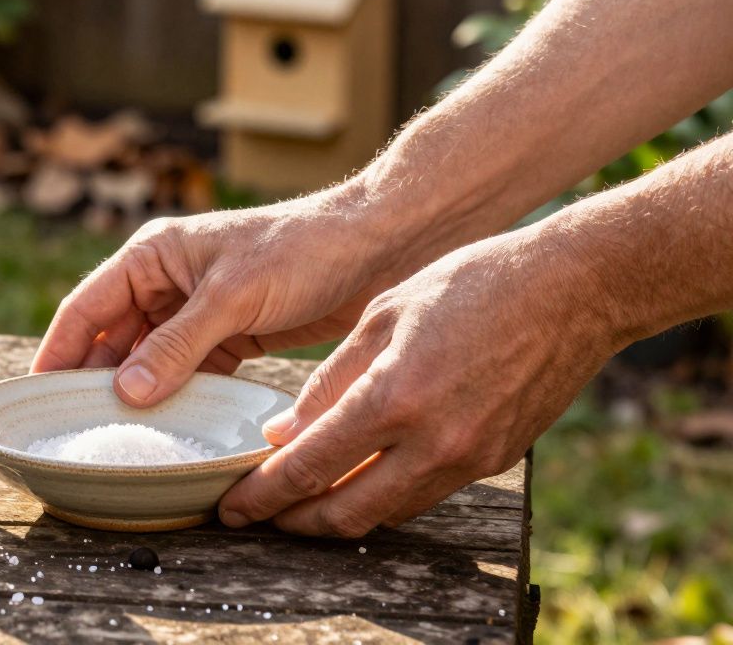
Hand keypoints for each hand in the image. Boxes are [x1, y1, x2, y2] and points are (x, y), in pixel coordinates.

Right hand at [31, 185, 393, 405]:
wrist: (377, 248)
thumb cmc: (302, 249)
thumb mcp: (231, 297)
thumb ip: (175, 345)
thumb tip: (123, 391)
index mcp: (154, 255)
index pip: (87, 307)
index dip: (57, 351)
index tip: (35, 396)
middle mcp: (168, 282)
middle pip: (113, 338)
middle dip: (94, 381)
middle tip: (73, 431)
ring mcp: (198, 311)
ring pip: (149, 360)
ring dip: (136, 395)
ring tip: (116, 438)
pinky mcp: (230, 335)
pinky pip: (189, 373)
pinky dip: (178, 398)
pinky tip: (169, 428)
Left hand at [218, 227, 618, 534]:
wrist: (574, 289)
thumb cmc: (473, 283)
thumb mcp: (383, 315)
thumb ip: (329, 380)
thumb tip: (284, 433)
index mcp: (394, 396)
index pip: (308, 467)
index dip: (262, 495)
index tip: (232, 507)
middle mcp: (433, 441)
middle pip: (346, 511)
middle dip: (293, 521)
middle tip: (259, 515)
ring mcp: (469, 457)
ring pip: (387, 511)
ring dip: (339, 514)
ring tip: (301, 501)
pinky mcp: (496, 460)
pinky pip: (425, 493)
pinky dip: (384, 494)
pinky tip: (361, 477)